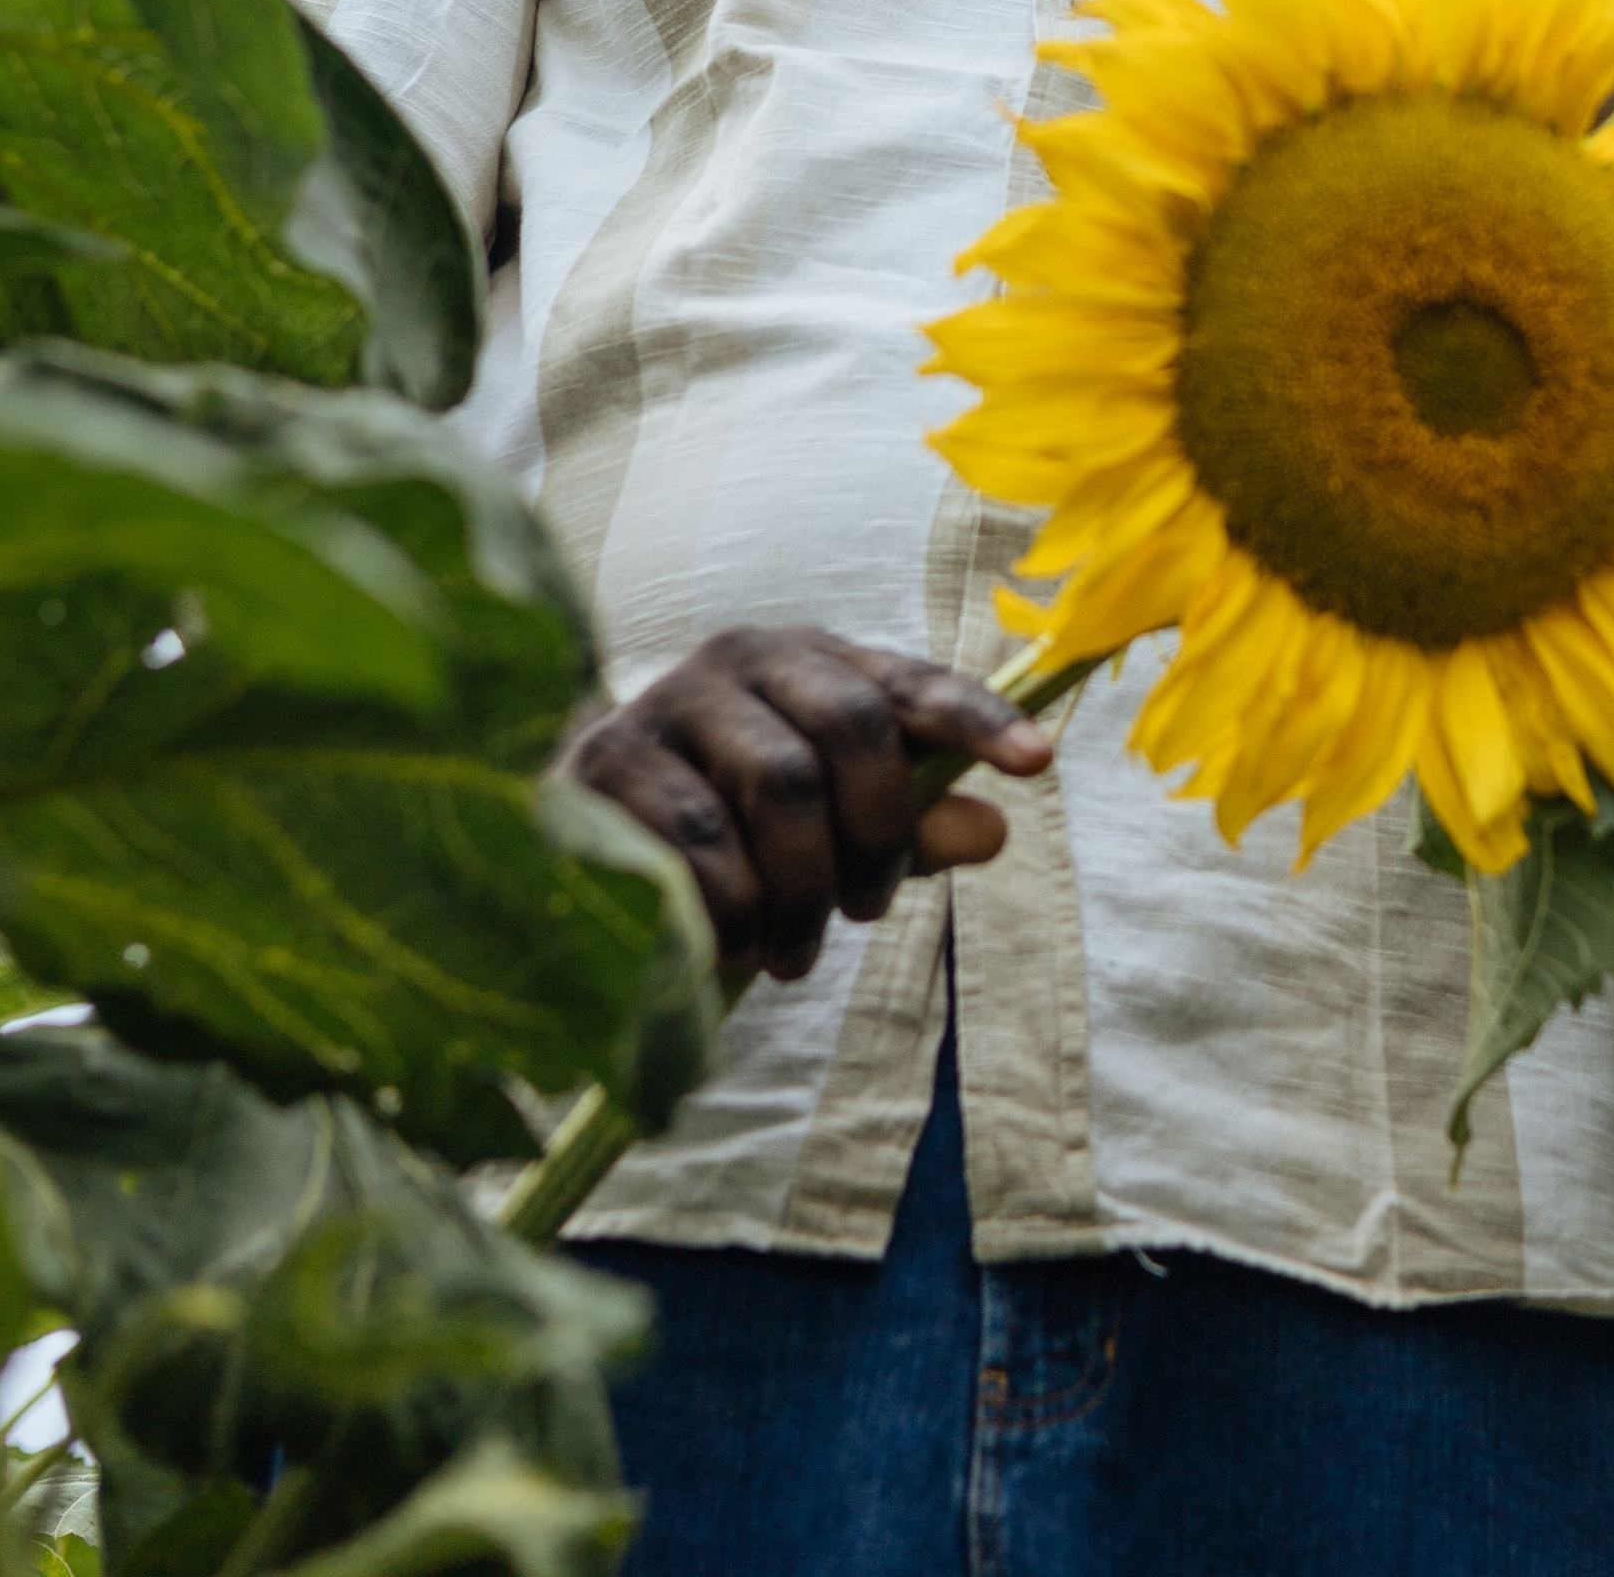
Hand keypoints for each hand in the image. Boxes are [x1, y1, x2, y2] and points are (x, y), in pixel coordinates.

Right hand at [558, 626, 1053, 984]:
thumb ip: (909, 823)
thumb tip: (994, 829)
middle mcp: (741, 658)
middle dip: (874, 835)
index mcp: (809, 660)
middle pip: (848, 726)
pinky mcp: (605, 763)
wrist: (576, 822)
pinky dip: (733, 908)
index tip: (1038, 764)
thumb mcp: (828, 823)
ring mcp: (668, 702)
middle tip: (865, 912)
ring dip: (801, 890)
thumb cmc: (727, 819)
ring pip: (777, 785)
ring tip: (795, 953)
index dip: (976, 718)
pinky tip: (731, 944)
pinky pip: (698, 841)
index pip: (909, 681)